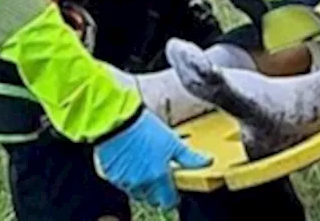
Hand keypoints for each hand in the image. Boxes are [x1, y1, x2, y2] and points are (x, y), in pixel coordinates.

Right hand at [93, 109, 212, 208]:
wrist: (117, 118)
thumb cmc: (144, 127)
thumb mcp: (172, 141)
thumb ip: (190, 157)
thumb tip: (208, 161)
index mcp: (158, 177)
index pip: (168, 201)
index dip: (171, 196)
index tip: (171, 188)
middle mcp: (141, 183)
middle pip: (152, 198)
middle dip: (156, 189)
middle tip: (156, 171)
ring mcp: (124, 181)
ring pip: (135, 191)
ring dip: (140, 183)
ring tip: (141, 162)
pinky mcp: (110, 175)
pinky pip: (120, 182)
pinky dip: (125, 176)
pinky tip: (128, 159)